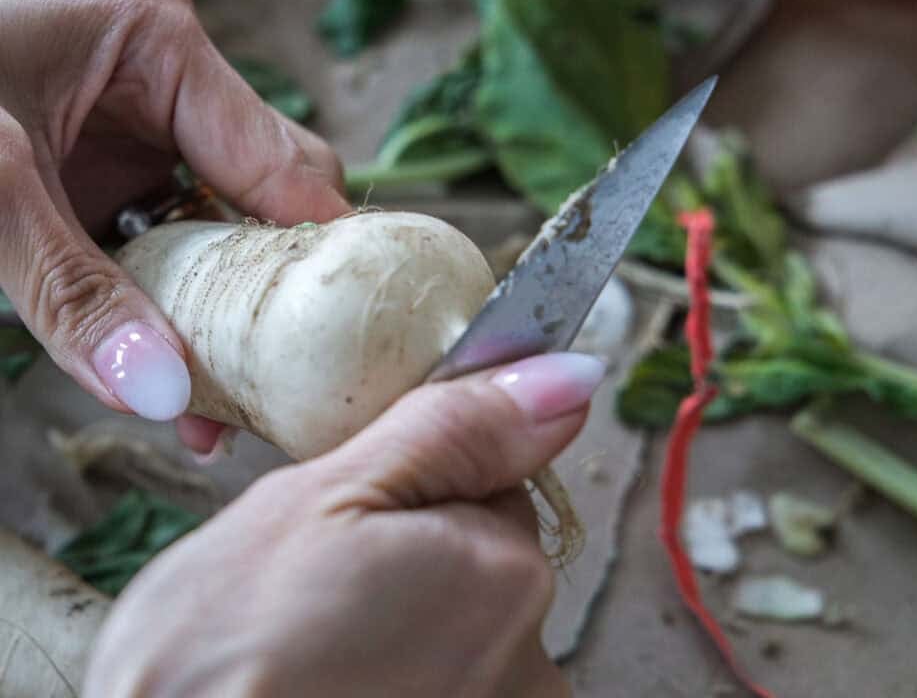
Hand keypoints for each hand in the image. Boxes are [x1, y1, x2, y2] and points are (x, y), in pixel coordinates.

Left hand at [0, 0, 347, 440]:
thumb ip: (72, 289)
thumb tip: (165, 390)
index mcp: (156, 40)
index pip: (282, 162)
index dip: (319, 254)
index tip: (350, 333)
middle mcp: (160, 77)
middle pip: (264, 198)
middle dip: (267, 294)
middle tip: (277, 380)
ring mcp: (129, 123)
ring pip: (216, 227)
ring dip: (217, 313)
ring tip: (220, 407)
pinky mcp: (97, 164)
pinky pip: (161, 238)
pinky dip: (166, 303)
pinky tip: (169, 368)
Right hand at [83, 353, 604, 696]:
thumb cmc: (216, 659)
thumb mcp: (321, 503)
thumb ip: (454, 433)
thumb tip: (569, 378)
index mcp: (506, 574)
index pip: (492, 488)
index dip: (411, 490)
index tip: (349, 518)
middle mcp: (529, 663)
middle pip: (477, 563)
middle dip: (407, 559)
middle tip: (316, 589)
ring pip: (455, 628)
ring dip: (396, 624)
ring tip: (312, 647)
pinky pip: (441, 679)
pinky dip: (392, 673)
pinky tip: (328, 679)